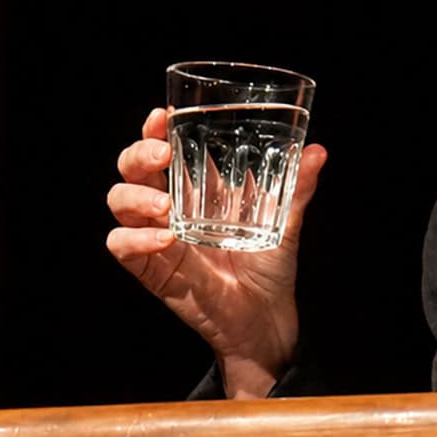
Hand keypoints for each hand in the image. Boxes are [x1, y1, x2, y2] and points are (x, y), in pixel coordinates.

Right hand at [105, 106, 327, 398]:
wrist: (266, 319)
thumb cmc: (269, 269)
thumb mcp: (285, 224)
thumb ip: (297, 189)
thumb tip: (317, 153)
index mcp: (197, 190)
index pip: (163, 149)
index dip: (155, 130)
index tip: (163, 117)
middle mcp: (171, 208)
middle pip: (132, 169)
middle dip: (138, 154)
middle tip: (161, 155)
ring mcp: (157, 236)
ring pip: (119, 202)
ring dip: (134, 197)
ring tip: (164, 207)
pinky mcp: (151, 268)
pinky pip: (122, 247)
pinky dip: (135, 239)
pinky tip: (163, 240)